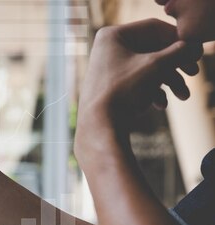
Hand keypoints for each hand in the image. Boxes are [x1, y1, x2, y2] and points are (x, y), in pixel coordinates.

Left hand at [79, 19, 202, 125]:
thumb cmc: (122, 91)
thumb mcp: (156, 67)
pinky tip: (161, 105)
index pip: (154, 29)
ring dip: (169, 81)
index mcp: (112, 36)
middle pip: (151, 49)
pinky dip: (152, 91)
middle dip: (175, 64)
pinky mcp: (110, 87)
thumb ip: (178, 53)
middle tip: (193, 73)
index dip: (177, 39)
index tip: (194, 52)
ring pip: (146, 68)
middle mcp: (107, 49)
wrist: (99, 126)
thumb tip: (192, 48)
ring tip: (183, 96)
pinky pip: (137, 82)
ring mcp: (108, 68)